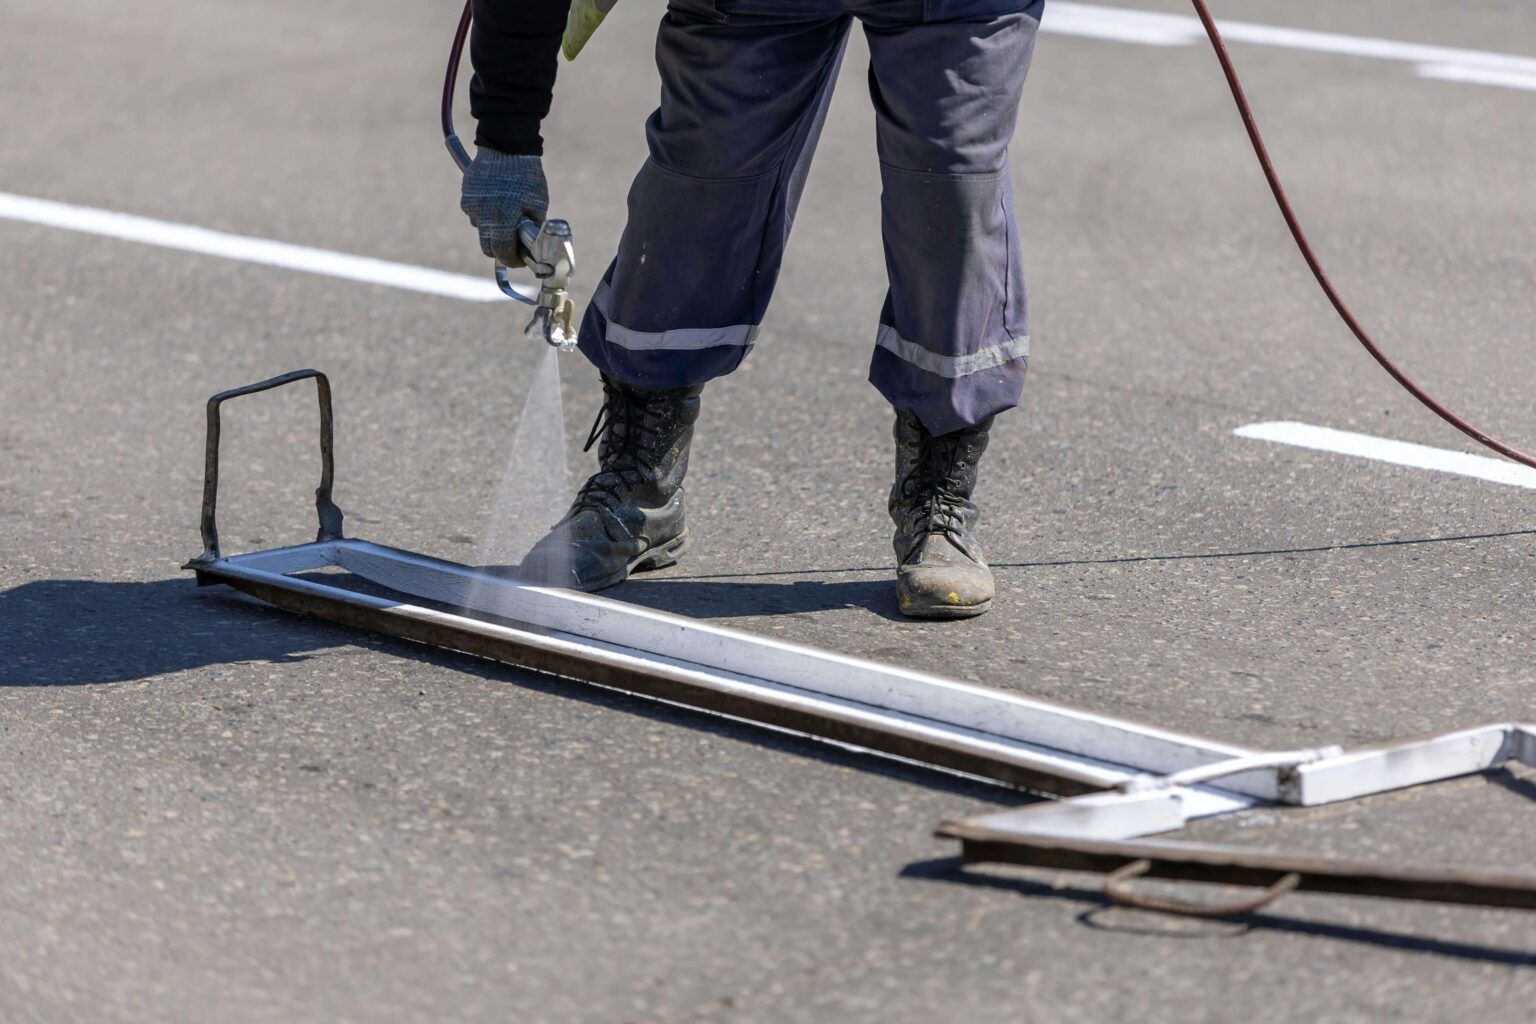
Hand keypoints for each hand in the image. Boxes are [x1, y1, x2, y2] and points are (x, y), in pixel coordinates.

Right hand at [460, 148, 549, 266]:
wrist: (507, 145)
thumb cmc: (527, 175)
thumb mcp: (539, 204)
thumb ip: (532, 229)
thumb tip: (530, 250)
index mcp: (503, 219)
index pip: (502, 253)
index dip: (512, 260)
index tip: (520, 260)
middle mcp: (483, 215)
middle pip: (487, 247)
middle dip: (500, 250)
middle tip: (513, 245)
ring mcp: (472, 205)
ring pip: (480, 230)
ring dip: (492, 230)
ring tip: (506, 214)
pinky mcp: (466, 196)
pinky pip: (474, 213)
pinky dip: (484, 213)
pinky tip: (496, 200)